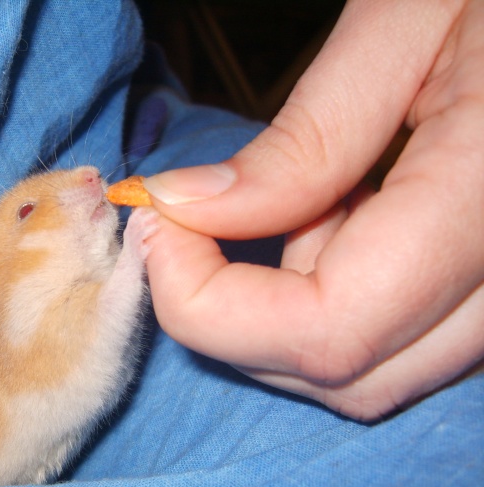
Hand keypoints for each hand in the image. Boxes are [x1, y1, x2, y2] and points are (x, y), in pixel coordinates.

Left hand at [143, 0, 483, 420]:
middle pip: (344, 375)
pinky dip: (338, 300)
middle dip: (238, 315)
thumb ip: (302, 140)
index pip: (326, 329)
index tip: (159, 226)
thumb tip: (183, 209)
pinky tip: (343, 216)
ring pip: (371, 374)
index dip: (210, 305)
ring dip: (290, 308)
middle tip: (197, 219)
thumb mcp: (403, 26)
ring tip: (302, 201)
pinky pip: (404, 342)